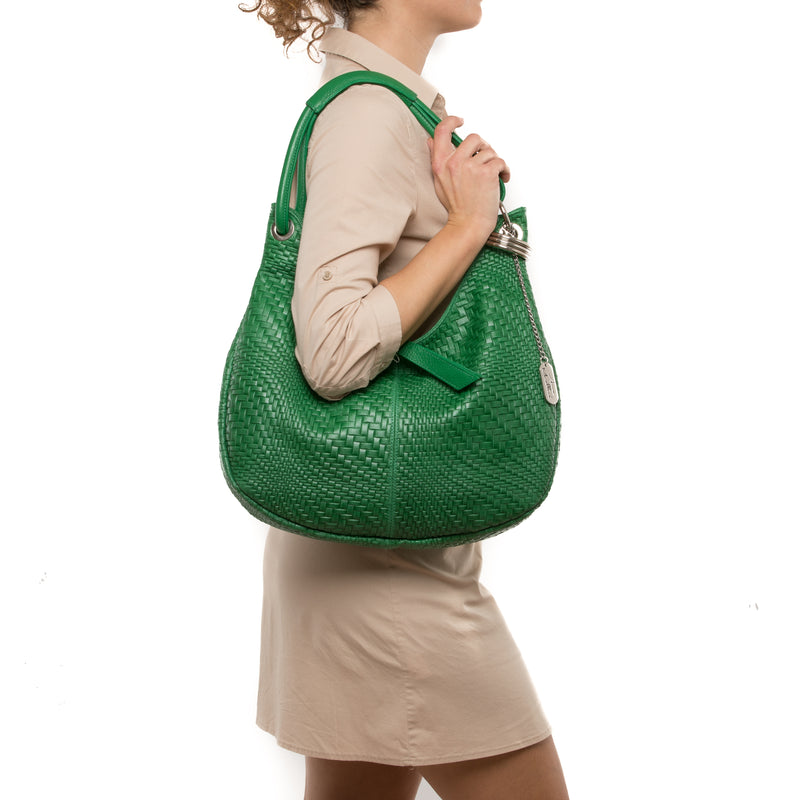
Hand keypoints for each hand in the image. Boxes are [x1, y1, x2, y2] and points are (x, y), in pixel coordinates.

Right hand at [427, 116, 510, 242]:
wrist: (468, 224)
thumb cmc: (457, 207)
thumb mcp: (439, 181)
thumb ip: (436, 159)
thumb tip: (431, 141)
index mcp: (441, 163)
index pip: (442, 131)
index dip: (452, 121)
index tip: (460, 121)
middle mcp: (454, 163)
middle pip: (473, 138)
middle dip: (483, 147)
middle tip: (485, 159)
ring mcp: (471, 167)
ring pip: (489, 150)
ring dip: (494, 161)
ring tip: (491, 176)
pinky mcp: (487, 173)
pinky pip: (500, 161)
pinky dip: (504, 170)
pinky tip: (502, 178)